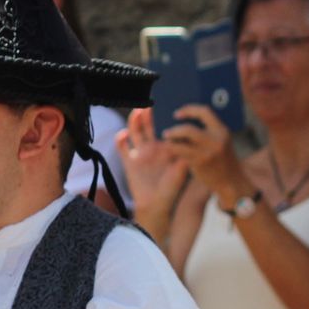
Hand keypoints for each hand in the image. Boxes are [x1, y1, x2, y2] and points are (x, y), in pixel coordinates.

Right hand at [116, 108, 189, 223]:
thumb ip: (183, 153)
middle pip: (149, 126)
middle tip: (150, 103)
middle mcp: (153, 148)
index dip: (165, 117)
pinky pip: (122, 147)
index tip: (168, 106)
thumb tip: (189, 140)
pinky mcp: (129, 161)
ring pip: (135, 132)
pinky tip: (123, 134)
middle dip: (149, 114)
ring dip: (135, 121)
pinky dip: (120, 139)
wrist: (156, 205)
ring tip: (138, 112)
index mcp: (167, 147)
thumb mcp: (181, 170)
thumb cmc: (171, 189)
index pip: (165, 127)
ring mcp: (140, 153)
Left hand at [160, 104, 248, 203]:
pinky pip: (180, 154)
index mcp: (222, 131)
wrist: (231, 181)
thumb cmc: (222, 159)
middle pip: (188, 129)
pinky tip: (171, 150)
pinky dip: (173, 150)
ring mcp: (206, 153)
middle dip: (174, 130)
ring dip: (170, 141)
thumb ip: (207, 132)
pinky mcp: (199, 164)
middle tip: (166, 132)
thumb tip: (182, 124)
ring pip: (181, 143)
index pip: (204, 112)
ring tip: (167, 142)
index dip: (189, 110)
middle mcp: (215, 140)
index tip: (177, 114)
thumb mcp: (220, 142)